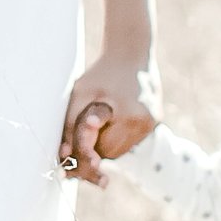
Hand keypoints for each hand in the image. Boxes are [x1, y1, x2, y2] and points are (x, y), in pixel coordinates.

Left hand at [59, 56, 155, 184]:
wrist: (131, 55)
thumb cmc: (100, 74)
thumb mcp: (80, 94)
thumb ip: (72, 124)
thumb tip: (65, 156)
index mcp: (124, 110)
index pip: (100, 143)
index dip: (84, 154)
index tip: (68, 165)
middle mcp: (141, 120)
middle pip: (109, 152)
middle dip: (92, 147)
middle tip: (82, 132)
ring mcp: (151, 123)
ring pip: (119, 151)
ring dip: (104, 144)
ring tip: (100, 120)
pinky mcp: (155, 122)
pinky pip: (129, 142)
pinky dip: (116, 137)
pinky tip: (114, 118)